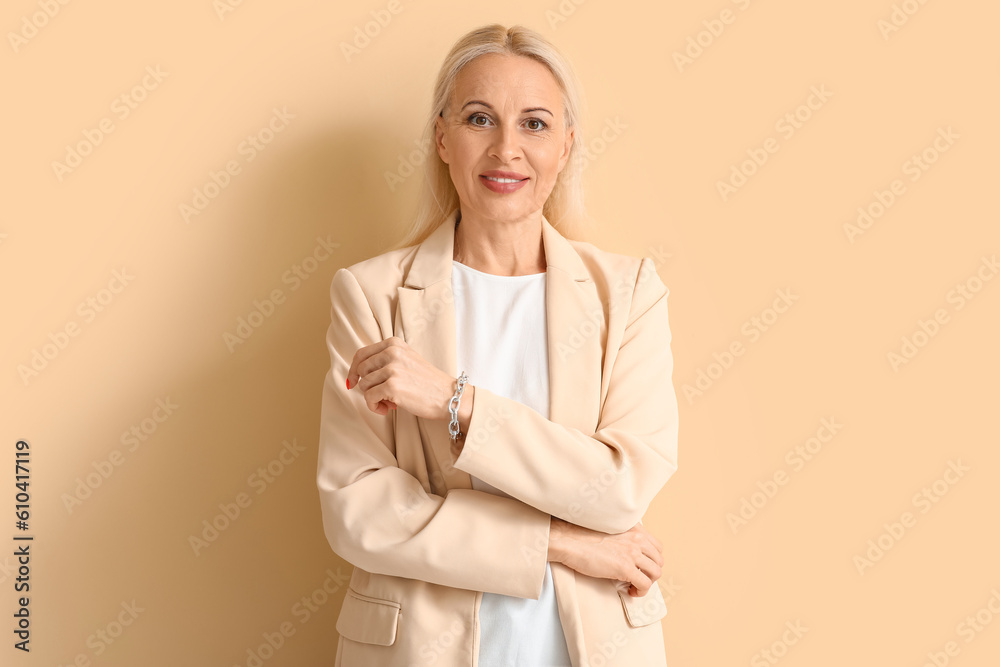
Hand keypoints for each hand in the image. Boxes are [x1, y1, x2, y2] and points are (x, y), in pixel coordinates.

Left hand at [346, 336, 460, 421]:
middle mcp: (391, 352)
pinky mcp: (392, 386)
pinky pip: (369, 398)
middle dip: (367, 386)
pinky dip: (375, 407)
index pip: (361, 354)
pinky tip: (388, 409)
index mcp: (394, 344)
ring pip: (364, 385)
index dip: (353, 370)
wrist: (448, 395)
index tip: (353, 383)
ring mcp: (392, 369)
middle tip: (383, 395)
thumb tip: (356, 374)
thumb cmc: (427, 382)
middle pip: (360, 371)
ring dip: (373, 398)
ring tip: (390, 403)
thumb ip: (385, 360)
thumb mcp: (407, 360)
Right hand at [547, 517, 663, 596]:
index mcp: (634, 529)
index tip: (641, 567)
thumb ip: (623, 536)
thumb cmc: (582, 536)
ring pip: (656, 573)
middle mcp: (637, 539)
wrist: (569, 541)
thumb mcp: (610, 530)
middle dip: (650, 573)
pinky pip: (645, 584)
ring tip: (634, 586)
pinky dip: (641, 591)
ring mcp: (632, 553)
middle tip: (637, 578)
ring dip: (647, 582)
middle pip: (659, 561)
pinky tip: (630, 591)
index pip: (657, 547)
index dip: (651, 560)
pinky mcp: (625, 568)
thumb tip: (625, 552)